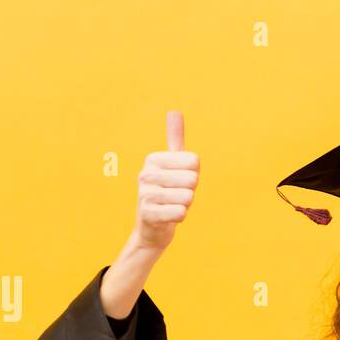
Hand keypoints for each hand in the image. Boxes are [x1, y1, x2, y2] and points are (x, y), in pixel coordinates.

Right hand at [134, 110, 200, 251]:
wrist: (151, 229)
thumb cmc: (167, 193)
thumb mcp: (172, 166)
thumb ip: (174, 140)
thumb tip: (174, 111)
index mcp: (154, 159)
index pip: (194, 162)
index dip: (193, 175)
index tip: (179, 182)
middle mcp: (146, 174)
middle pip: (193, 179)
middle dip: (190, 192)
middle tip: (175, 197)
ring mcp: (145, 194)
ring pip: (188, 197)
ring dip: (185, 206)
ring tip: (171, 206)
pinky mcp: (148, 214)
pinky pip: (180, 213)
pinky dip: (180, 218)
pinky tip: (168, 218)